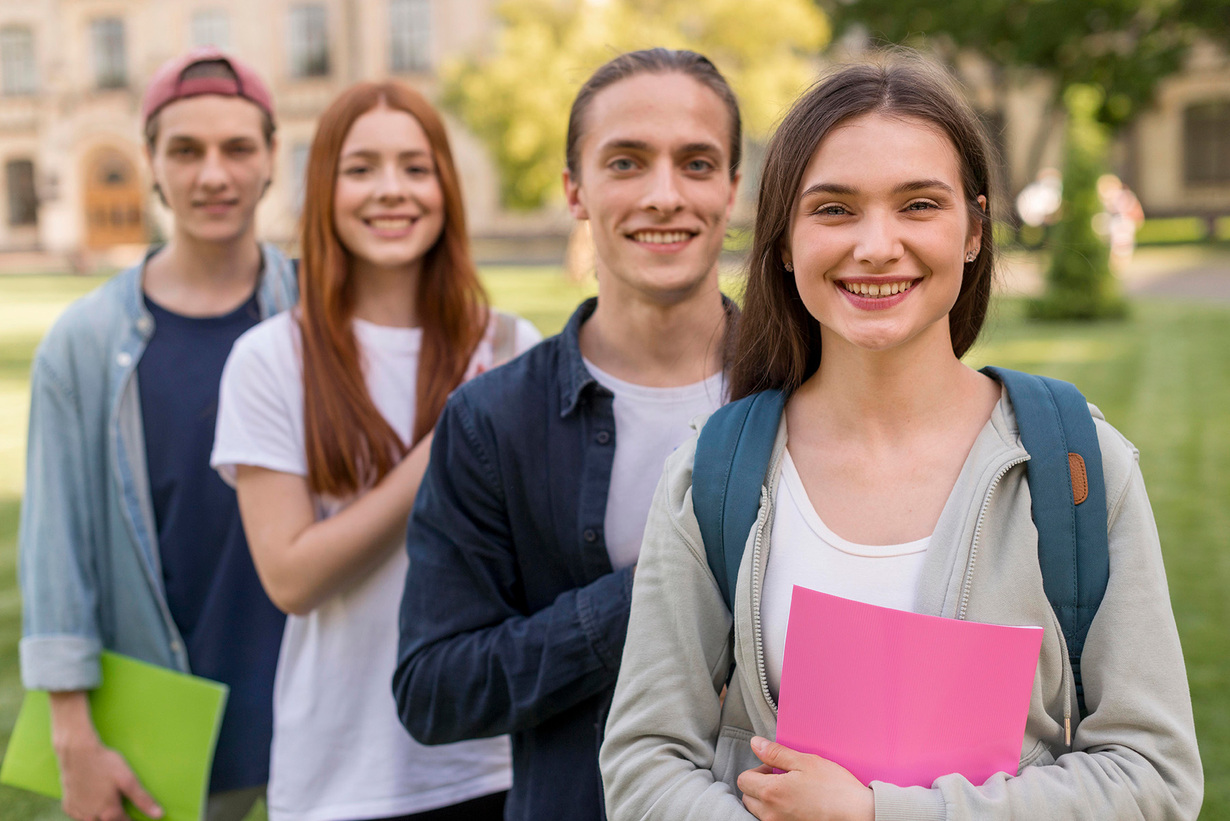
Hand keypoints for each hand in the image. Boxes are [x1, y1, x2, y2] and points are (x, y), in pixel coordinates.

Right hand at [56, 734, 161, 820]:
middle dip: (117, 820)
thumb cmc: (105, 764)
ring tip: (108, 810)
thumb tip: (158, 814)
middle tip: (121, 812)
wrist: (77, 753)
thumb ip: (142, 799)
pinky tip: (90, 808)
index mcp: (109, 812)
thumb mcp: (128, 779)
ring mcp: (78, 812)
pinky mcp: (67, 805)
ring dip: (100, 818)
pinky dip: (85, 815)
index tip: (136, 818)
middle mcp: (92, 816)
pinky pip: (78, 816)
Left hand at [737, 736, 872, 820]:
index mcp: (771, 793)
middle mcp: (771, 814)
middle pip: (748, 797)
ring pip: (760, 812)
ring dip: (768, 800)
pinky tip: (798, 805)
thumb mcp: (805, 762)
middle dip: (759, 785)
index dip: (758, 769)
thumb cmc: (835, 788)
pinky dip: (779, 813)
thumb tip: (755, 743)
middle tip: (782, 778)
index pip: (744, 780)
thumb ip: (776, 753)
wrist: (859, 815)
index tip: (775, 767)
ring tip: (792, 792)